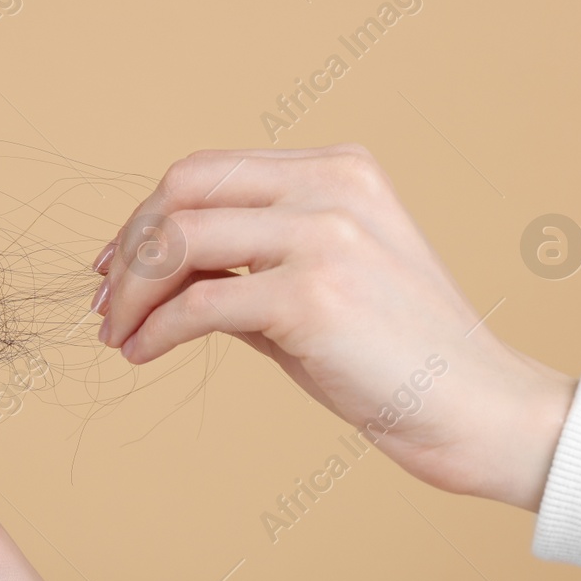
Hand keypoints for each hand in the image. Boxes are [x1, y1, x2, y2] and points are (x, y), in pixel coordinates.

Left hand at [93, 145, 575, 510]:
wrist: (475, 410)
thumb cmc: (394, 360)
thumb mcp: (316, 287)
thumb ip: (246, 264)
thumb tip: (159, 272)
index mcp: (338, 169)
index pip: (209, 170)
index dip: (147, 215)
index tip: (115, 266)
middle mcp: (332, 186)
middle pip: (184, 187)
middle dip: (129, 245)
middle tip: (105, 303)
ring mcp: (325, 234)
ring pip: (181, 237)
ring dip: (132, 291)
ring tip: (119, 335)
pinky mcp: (313, 294)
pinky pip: (199, 303)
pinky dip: (155, 329)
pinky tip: (143, 354)